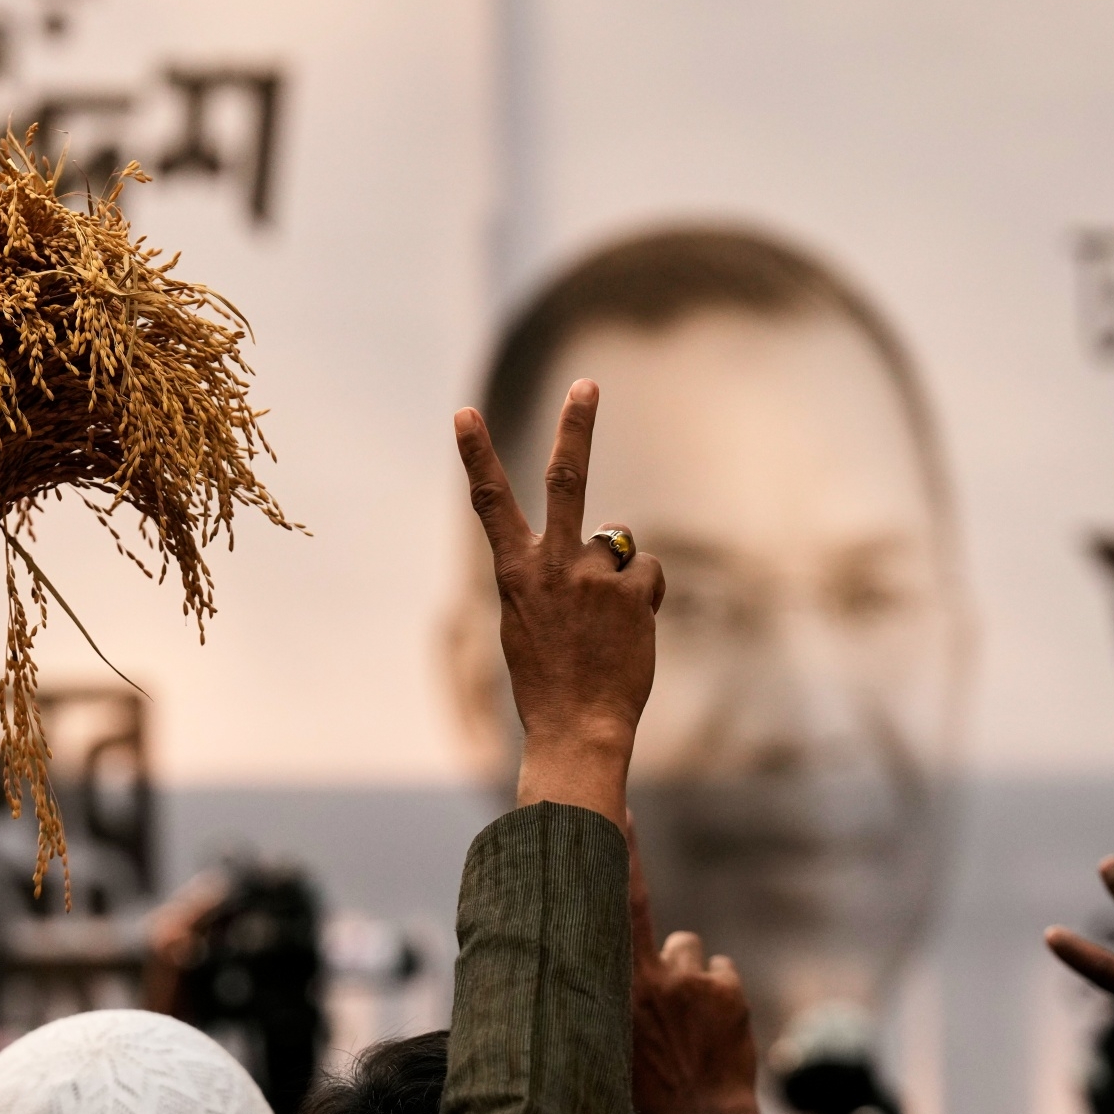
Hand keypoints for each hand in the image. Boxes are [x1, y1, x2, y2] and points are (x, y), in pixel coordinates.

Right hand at [455, 380, 663, 826]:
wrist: (578, 728)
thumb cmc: (550, 682)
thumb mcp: (528, 624)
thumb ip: (550, 579)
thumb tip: (604, 545)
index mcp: (514, 574)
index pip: (490, 504)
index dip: (477, 456)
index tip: (465, 414)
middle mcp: (552, 566)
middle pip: (566, 480)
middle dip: (575, 428)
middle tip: (586, 385)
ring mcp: (594, 577)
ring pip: (618, 542)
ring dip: (618, 573)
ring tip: (606, 623)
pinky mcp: (632, 593)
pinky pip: (648, 573)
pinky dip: (644, 597)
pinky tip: (631, 631)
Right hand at [628, 815, 759, 1113]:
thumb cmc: (648, 1083)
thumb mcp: (612, 1035)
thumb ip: (613, 989)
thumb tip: (611, 957)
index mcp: (619, 984)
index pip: (619, 908)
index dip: (620, 855)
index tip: (619, 809)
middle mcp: (653, 975)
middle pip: (658, 923)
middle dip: (655, 925)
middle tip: (646, 914)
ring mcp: (693, 981)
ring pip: (690, 950)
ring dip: (691, 976)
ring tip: (688, 1021)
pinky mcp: (727, 989)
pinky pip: (720, 971)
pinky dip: (719, 993)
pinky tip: (713, 1027)